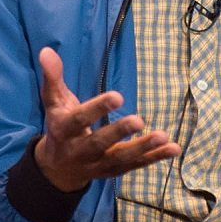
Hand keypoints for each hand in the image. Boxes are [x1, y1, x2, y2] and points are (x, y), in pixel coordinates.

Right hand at [32, 46, 178, 192]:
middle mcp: (80, 151)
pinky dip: (154, 158)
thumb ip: (53, 78)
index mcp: (64, 130)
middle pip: (99, 143)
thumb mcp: (54, 102)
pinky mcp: (114, 171)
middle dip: (119, 133)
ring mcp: (99, 164)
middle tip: (139, 120)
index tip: (118, 96)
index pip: (79, 119)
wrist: (57, 169)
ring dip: (142, 148)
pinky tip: (173, 148)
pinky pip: (135, 165)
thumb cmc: (60, 126)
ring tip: (163, 137)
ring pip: (121, 158)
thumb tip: (47, 51)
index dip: (97, 109)